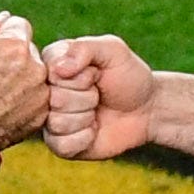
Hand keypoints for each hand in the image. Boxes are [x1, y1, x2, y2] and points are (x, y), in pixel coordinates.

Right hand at [0, 12, 47, 150]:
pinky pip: (37, 96)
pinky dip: (25, 99)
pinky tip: (5, 106)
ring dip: (21, 78)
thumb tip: (6, 17)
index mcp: (15, 45)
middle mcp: (35, 67)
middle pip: (29, 50)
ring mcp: (41, 92)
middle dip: (13, 57)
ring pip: (35, 73)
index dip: (1, 37)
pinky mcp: (42, 113)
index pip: (19, 25)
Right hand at [43, 34, 156, 161]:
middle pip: (55, 99)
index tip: (95, 74)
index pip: (50, 72)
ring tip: (96, 111)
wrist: (146, 110)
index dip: (80, 76)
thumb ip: (84, 48)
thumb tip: (58, 68)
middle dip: (86, 98)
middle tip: (98, 94)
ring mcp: (52, 119)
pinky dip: (84, 138)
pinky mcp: (61, 144)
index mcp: (53, 64)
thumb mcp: (113, 50)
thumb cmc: (128, 76)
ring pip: (57, 123)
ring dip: (86, 118)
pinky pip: (62, 145)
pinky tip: (94, 130)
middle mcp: (47, 91)